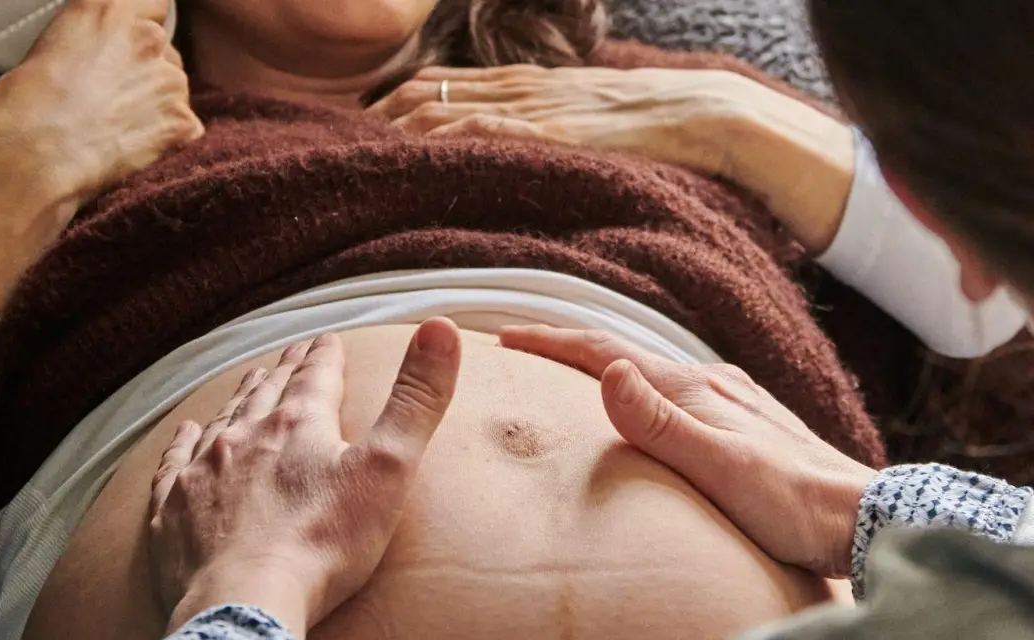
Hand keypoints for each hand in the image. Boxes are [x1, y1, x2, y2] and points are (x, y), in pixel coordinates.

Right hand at [0, 0, 202, 310]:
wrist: (35, 156)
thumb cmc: (23, 106)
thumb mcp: (48, 47)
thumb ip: (88, 39)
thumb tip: (94, 53)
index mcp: (108, 8)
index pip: (152, 2)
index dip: (143, 23)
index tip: (131, 41)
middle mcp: (147, 37)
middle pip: (164, 47)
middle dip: (146, 68)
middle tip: (113, 95)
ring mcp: (169, 80)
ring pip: (174, 86)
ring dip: (157, 102)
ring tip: (117, 125)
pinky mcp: (181, 122)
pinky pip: (185, 126)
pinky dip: (168, 137)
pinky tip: (133, 148)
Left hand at [147, 320, 462, 636]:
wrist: (245, 603)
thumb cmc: (324, 544)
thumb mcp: (388, 468)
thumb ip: (416, 400)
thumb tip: (441, 327)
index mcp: (299, 425)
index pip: (316, 377)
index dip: (326, 356)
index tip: (329, 340)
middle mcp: (245, 437)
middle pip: (268, 393)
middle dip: (285, 372)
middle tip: (293, 355)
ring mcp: (203, 472)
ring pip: (224, 420)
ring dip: (240, 399)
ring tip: (251, 383)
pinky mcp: (172, 511)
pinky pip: (175, 463)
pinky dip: (183, 443)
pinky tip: (187, 433)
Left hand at [371, 65, 745, 172]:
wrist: (694, 109)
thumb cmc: (643, 119)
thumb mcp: (580, 113)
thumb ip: (542, 122)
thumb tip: (513, 149)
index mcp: (522, 82)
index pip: (438, 84)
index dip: (392, 102)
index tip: (357, 127)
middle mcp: (516, 88)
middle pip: (426, 95)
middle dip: (380, 120)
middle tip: (339, 148)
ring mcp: (530, 109)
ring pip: (445, 113)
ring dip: (399, 136)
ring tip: (361, 162)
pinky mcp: (548, 134)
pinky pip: (483, 135)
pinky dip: (444, 147)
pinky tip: (415, 163)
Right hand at [499, 326, 876, 576]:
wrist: (865, 520)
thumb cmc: (794, 507)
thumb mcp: (720, 469)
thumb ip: (662, 424)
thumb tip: (610, 371)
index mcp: (696, 391)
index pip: (607, 354)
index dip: (552, 343)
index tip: (501, 338)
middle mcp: (713, 385)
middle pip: (626, 355)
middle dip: (570, 348)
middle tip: (522, 348)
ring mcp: (735, 403)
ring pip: (654, 373)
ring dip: (606, 368)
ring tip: (573, 375)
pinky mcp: (751, 426)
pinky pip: (678, 395)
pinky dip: (643, 391)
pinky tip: (652, 409)